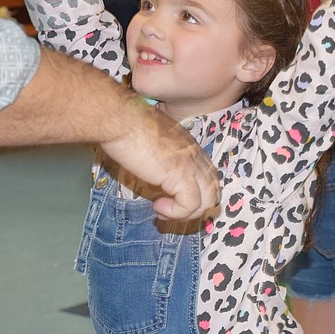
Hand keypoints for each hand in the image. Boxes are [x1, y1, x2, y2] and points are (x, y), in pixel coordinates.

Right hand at [100, 100, 219, 219]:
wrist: (121, 120)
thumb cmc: (127, 126)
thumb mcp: (152, 141)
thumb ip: (160, 154)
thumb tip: (153, 169)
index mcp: (190, 146)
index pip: (208, 176)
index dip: (196, 193)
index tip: (174, 200)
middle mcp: (195, 155)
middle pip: (213, 190)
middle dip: (196, 208)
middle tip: (171, 212)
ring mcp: (190, 165)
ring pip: (207, 200)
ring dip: (186, 213)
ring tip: (163, 212)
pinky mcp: (180, 175)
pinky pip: (190, 204)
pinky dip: (176, 213)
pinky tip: (158, 208)